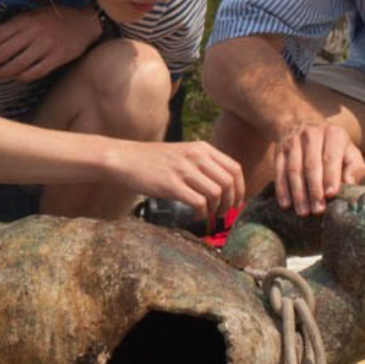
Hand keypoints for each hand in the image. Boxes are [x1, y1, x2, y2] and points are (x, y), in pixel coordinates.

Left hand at [0, 6, 100, 81]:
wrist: (84, 22)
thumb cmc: (53, 19)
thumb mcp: (32, 14)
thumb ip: (14, 26)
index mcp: (24, 20)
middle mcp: (33, 32)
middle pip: (3, 53)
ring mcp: (46, 46)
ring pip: (17, 64)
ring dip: (1, 73)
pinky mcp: (57, 58)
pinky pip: (35, 71)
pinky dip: (22, 77)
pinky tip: (15, 78)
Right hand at [112, 141, 245, 222]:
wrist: (124, 159)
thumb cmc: (153, 160)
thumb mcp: (183, 153)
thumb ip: (202, 164)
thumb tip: (224, 186)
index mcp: (202, 148)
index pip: (234, 169)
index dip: (240, 189)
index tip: (236, 203)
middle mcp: (196, 156)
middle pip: (229, 182)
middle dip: (231, 202)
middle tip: (223, 213)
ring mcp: (184, 170)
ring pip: (217, 193)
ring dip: (216, 209)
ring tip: (209, 215)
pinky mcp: (171, 185)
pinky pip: (199, 202)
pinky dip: (202, 213)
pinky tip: (197, 215)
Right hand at [274, 122, 364, 215]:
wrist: (304, 123)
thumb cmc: (333, 146)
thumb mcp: (349, 150)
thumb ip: (355, 167)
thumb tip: (350, 183)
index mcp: (333, 134)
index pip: (330, 157)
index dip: (331, 177)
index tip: (331, 195)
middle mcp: (311, 134)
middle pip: (311, 165)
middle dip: (314, 189)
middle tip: (317, 209)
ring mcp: (293, 141)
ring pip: (294, 169)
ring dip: (298, 193)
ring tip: (303, 211)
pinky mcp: (279, 150)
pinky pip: (279, 171)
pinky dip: (282, 189)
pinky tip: (286, 204)